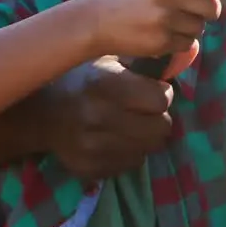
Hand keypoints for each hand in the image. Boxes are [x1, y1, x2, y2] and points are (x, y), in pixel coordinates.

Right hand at [41, 57, 174, 179]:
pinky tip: (113, 139)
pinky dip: (129, 153)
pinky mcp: (90, 168)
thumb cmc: (80, 80)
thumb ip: (143, 63)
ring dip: (145, 137)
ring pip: (148, 149)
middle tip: (144, 112)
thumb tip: (186, 57)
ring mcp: (93, 147)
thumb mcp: (107, 59)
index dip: (161, 95)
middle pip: (161, 128)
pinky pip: (130, 164)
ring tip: (128, 125)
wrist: (39, 114)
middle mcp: (99, 116)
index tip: (153, 91)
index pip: (160, 100)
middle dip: (157, 119)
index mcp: (105, 84)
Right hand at [83, 0, 225, 77]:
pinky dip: (181, 41)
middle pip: (212, 7)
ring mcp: (165, 19)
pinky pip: (188, 43)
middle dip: (208, 10)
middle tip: (196, 10)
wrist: (96, 21)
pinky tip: (164, 33)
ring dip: (192, 27)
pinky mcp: (162, 42)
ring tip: (173, 22)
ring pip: (200, 27)